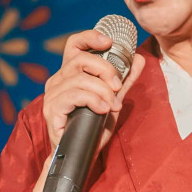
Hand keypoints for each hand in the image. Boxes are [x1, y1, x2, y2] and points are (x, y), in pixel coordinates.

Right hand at [40, 28, 145, 149]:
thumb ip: (124, 80)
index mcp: (69, 73)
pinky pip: (75, 95)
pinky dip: (93, 100)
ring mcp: (52, 94)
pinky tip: (102, 110)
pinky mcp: (51, 109)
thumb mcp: (112, 100)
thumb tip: (139, 59)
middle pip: (81, 59)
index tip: (109, 42)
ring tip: (112, 106)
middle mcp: (58, 80)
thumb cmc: (92, 127)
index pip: (75, 44)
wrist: (81, 155)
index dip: (90, 37)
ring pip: (80, 79)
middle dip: (105, 69)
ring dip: (102, 91)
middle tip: (117, 86)